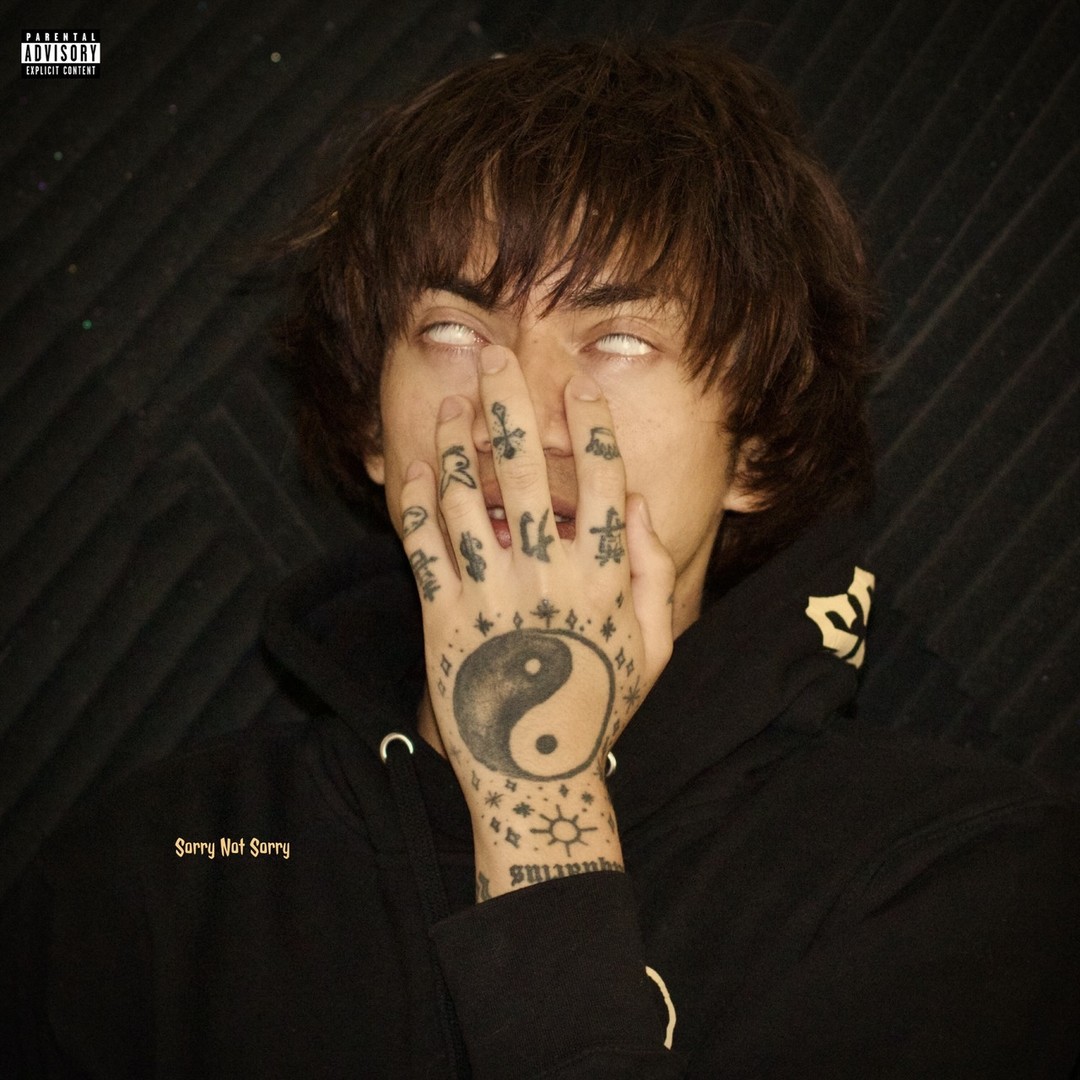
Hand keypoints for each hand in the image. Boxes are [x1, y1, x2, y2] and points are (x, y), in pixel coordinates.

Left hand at [399, 345, 674, 898]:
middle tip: (494, 357)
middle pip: (526, 468)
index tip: (577, 386)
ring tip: (449, 405)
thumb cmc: (599, 709)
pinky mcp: (444, 618)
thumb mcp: (653, 648)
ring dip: (455, 442)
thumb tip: (634, 504)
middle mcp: (548, 573)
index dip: (590, 425)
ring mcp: (492, 593)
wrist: (534, 777)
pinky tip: (415, 472)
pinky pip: (424, 546)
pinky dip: (416, 502)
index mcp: (602, 577)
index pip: (601, 479)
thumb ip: (650, 572)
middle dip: (510, 402)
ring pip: (467, 496)